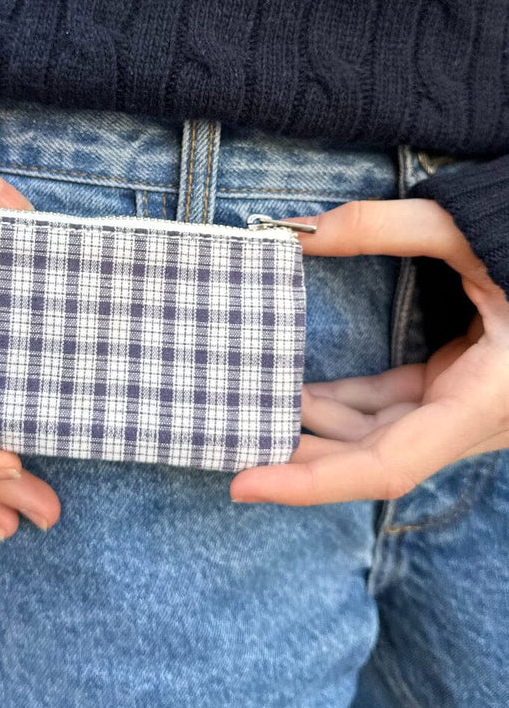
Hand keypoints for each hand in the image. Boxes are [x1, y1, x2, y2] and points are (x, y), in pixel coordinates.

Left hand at [230, 199, 508, 506]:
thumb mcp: (471, 232)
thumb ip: (386, 226)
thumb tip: (302, 230)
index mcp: (484, 401)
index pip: (383, 466)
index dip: (309, 482)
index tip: (242, 482)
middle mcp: (473, 422)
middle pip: (369, 459)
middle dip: (297, 454)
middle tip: (225, 436)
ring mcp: (465, 412)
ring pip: (377, 437)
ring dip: (315, 428)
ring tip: (248, 406)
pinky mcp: (458, 393)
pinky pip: (391, 411)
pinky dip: (343, 405)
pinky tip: (296, 392)